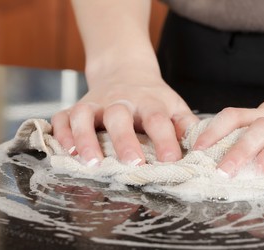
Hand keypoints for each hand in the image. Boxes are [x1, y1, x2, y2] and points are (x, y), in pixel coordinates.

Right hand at [52, 73, 197, 165]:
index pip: (158, 120)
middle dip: (124, 140)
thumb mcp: (174, 106)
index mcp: (149, 102)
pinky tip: (65, 152)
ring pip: (84, 116)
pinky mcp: (76, 106)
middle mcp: (120, 101)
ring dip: (85, 138)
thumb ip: (186, 126)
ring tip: (91, 163)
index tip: (171, 161)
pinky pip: (62, 118)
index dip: (165, 140)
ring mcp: (95, 103)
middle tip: (132, 164)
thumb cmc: (152, 97)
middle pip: (119, 117)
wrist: (124, 70)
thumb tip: (202, 148)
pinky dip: (61, 134)